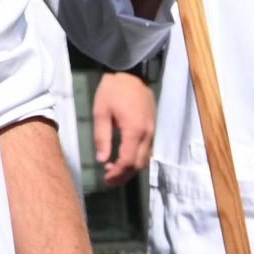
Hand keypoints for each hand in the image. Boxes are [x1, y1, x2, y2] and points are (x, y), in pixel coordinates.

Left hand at [93, 69, 155, 183]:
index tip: (106, 179)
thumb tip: (102, 159)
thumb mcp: (101, 112)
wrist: (131, 73)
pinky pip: (147, 150)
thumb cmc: (113, 90)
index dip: (117, 173)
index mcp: (135, 131)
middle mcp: (147, 134)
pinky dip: (136, 159)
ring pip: (145, 159)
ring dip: (130, 168)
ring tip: (113, 171)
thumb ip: (102, 137)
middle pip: (139, 164)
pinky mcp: (152, 128)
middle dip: (124, 175)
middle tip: (109, 180)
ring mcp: (152, 132)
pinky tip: (124, 158)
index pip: (128, 161)